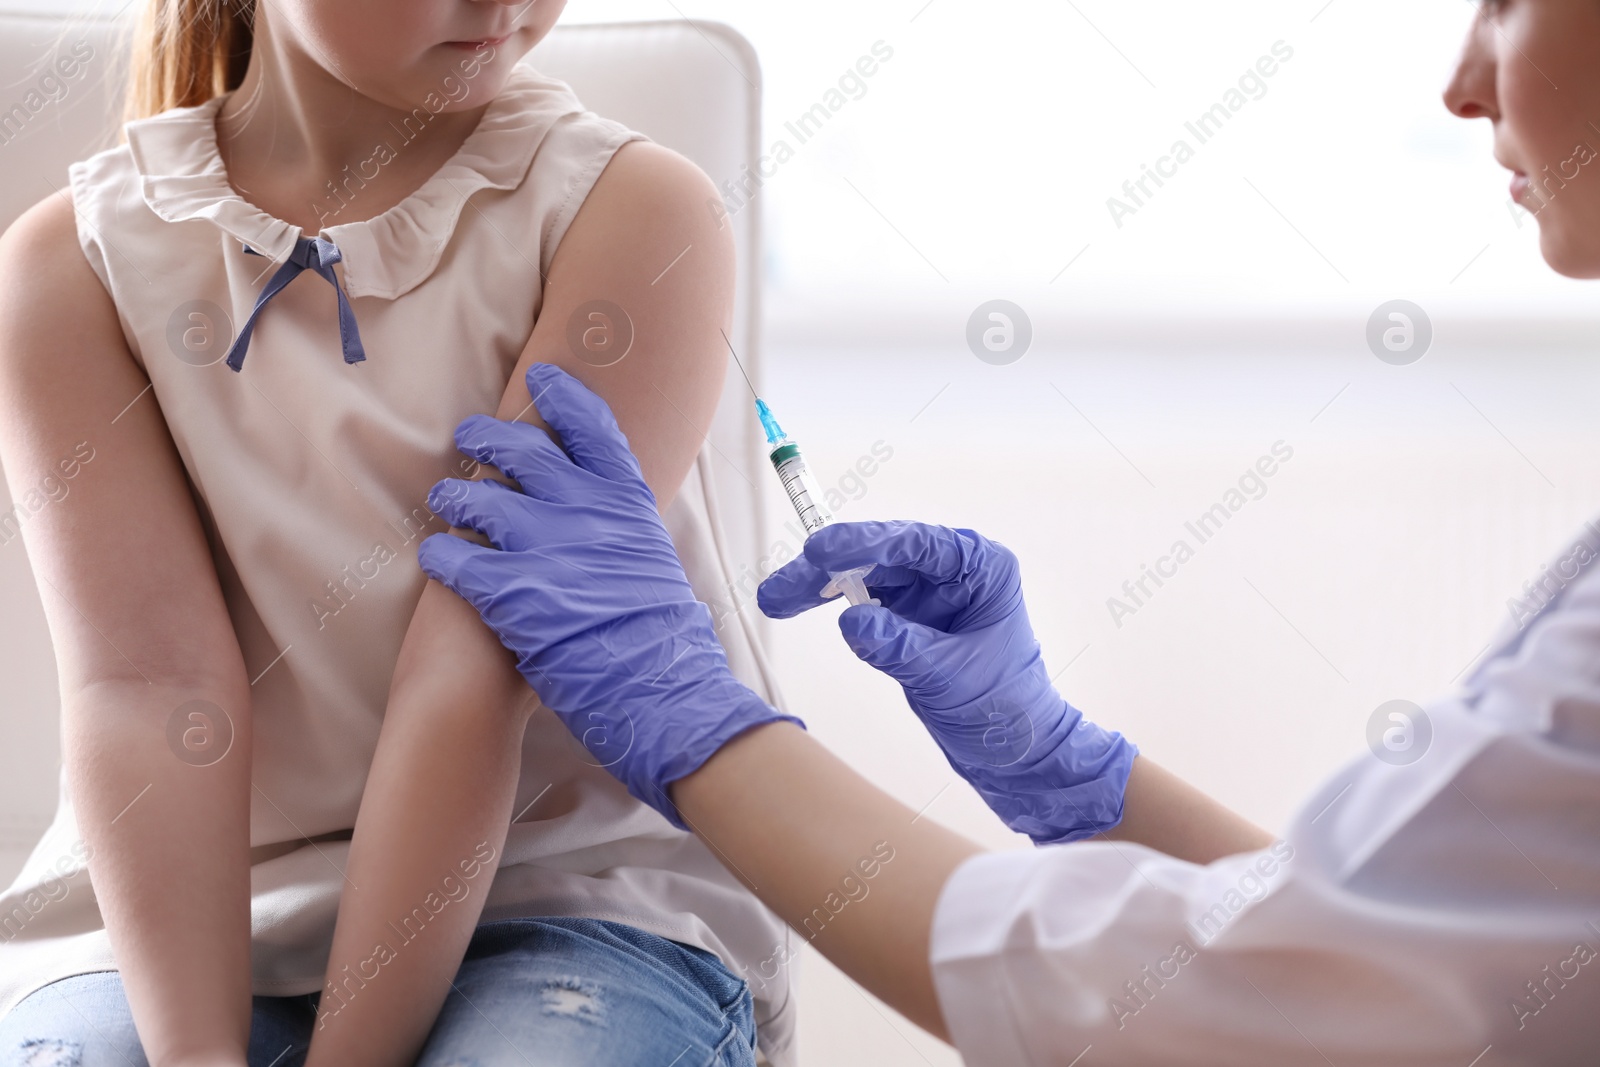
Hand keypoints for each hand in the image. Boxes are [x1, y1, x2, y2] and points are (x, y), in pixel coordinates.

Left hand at [417, 363, 801, 827]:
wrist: (661, 688)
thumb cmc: (662, 637)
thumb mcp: (654, 561)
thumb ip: (623, 529)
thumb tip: (606, 517)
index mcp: (626, 500)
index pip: (591, 427)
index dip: (563, 398)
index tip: (542, 382)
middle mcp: (582, 509)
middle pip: (522, 450)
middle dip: (488, 436)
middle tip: (470, 435)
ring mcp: (543, 545)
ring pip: (476, 497)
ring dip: (454, 496)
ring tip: (445, 500)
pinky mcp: (508, 589)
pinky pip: (454, 555)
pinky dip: (440, 554)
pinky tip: (435, 558)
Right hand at [757, 520, 1136, 843]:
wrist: (1016, 752)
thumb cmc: (1006, 710)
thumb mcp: (950, 679)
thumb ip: (901, 648)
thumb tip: (852, 623)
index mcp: (981, 568)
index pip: (916, 545)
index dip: (865, 543)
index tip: (821, 550)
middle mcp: (953, 571)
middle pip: (881, 555)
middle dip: (828, 567)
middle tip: (784, 586)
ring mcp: (928, 593)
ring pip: (864, 575)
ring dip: (820, 584)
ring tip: (776, 598)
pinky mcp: (908, 617)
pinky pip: (864, 601)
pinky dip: (832, 604)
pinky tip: (799, 605)